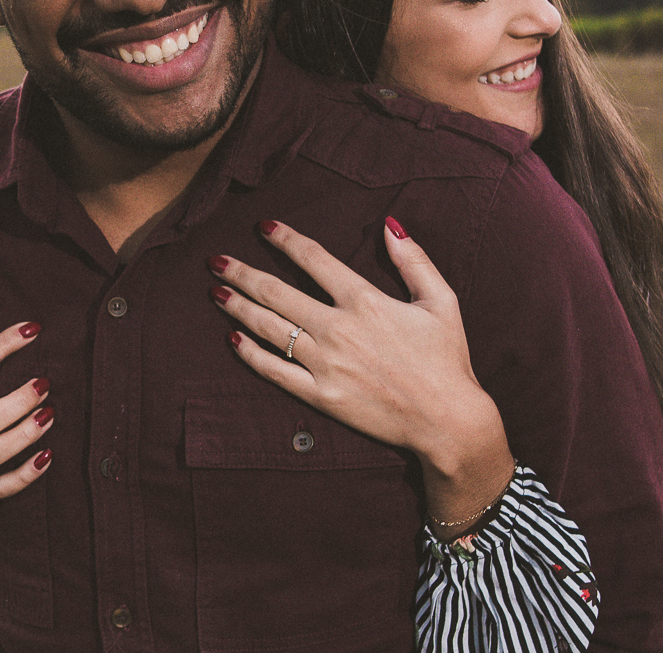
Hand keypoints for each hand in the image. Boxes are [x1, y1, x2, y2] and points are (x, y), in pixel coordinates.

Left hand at [209, 218, 514, 530]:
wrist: (446, 419)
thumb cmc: (447, 359)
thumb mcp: (441, 301)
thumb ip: (414, 260)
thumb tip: (389, 224)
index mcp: (365, 300)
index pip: (314, 259)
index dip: (285, 240)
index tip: (264, 227)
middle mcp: (338, 328)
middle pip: (277, 292)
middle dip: (242, 272)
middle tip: (216, 260)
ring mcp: (325, 363)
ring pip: (268, 327)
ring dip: (237, 307)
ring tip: (215, 291)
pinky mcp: (320, 395)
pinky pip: (274, 370)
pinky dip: (250, 353)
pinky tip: (232, 338)